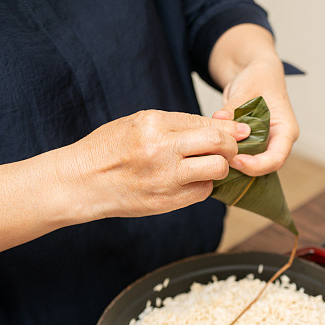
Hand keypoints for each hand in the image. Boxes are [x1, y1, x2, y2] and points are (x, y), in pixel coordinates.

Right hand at [0, 109, 247, 260]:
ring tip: (209, 165)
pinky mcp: (167, 201)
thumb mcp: (138, 123)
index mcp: (154, 124)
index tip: (243, 130)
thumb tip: (218, 126)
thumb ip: (177, 125)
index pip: (207, 123)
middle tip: (233, 148)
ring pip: (217, 170)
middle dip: (232, 146)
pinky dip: (202, 185)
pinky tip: (190, 180)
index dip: (230, 128)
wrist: (80, 182)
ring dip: (219, 167)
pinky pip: (203, 192)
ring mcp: (165, 178)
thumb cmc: (108, 149)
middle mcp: (162, 150)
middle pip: (220, 144)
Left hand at [209, 24, 299, 176]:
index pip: (276, 159)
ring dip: (234, 163)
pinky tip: (214, 151)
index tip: (234, 159)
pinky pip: (242, 157)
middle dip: (242, 167)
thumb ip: (233, 107)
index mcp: (286, 130)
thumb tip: (218, 119)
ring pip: (252, 164)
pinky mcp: (252, 144)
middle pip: (264, 167)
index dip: (255, 165)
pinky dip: (228, 155)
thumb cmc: (259, 77)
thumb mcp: (247, 88)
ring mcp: (265, 144)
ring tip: (215, 155)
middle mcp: (278, 141)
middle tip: (219, 159)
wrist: (255, 72)